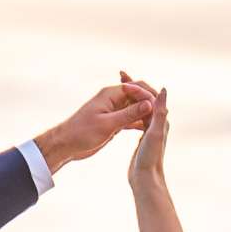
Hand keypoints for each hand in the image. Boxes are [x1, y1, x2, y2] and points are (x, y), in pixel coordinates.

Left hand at [34, 76, 155, 171]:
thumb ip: (129, 114)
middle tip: (164, 114)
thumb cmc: (82, 133)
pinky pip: (130, 118)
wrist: (66, 144)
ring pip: (135, 107)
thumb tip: (149, 104)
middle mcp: (114, 99)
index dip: (150, 95)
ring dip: (146, 113)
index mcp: (111, 94)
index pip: (137, 87)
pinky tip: (148, 130)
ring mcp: (114, 111)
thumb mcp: (107, 124)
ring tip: (160, 122)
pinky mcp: (113, 122)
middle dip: (151, 102)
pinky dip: (139, 122)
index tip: (161, 108)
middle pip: (138, 95)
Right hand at [124, 72, 167, 188]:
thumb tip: (163, 89)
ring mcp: (150, 130)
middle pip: (144, 98)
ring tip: (118, 87)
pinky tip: (119, 111)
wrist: (146, 180)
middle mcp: (157, 123)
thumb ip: (159, 111)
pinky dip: (128, 110)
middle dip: (132, 86)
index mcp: (160, 119)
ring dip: (130, 96)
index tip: (122, 74)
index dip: (135, 83)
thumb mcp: (154, 132)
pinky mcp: (143, 138)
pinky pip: (135, 118)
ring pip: (139, 107)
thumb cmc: (150, 158)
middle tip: (119, 74)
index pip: (148, 94)